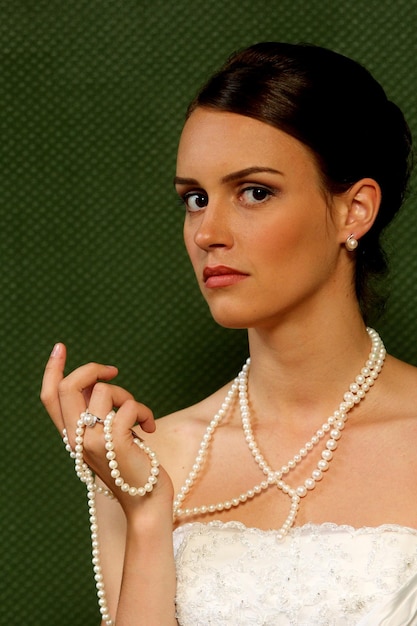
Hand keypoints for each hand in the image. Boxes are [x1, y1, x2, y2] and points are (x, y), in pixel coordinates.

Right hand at [40, 343, 173, 516]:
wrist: (147, 503)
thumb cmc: (133, 466)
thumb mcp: (109, 437)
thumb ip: (99, 413)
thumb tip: (101, 381)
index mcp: (72, 437)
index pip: (49, 398)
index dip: (52, 370)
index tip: (60, 347)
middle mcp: (76, 440)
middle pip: (67, 388)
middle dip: (92, 368)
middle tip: (114, 371)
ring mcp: (92, 443)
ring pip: (104, 391)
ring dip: (130, 397)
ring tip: (141, 417)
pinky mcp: (113, 445)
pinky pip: (127, 407)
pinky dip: (144, 411)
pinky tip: (149, 428)